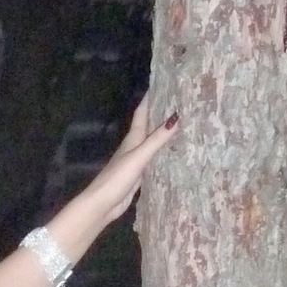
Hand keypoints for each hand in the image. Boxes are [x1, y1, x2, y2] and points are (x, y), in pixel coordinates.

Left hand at [85, 93, 177, 228]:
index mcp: (133, 138)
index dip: (151, 97)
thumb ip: (157, 140)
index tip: (164, 82)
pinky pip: (155, 157)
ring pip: (153, 141)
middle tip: (181, 101)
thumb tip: (176, 118)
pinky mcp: (140, 174)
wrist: (103, 204)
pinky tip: (174, 151)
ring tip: (184, 122)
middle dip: (162, 112)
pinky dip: (164, 151)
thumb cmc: (117, 178)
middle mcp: (134, 145)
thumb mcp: (139, 156)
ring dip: (164, 132)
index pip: (142, 111)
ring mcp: (136, 160)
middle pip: (149, 124)